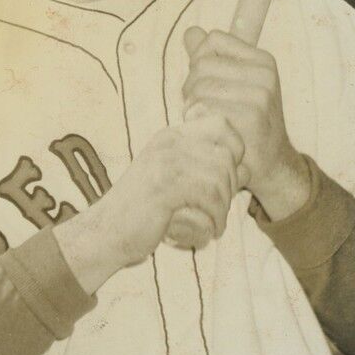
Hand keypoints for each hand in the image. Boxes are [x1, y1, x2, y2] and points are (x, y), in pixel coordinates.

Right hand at [56, 116, 242, 289]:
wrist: (107, 231)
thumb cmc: (145, 210)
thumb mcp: (177, 182)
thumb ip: (207, 171)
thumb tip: (247, 169)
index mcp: (171, 137)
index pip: (220, 123)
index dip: (235, 148)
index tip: (227, 177)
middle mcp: (169, 143)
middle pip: (226, 155)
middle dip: (231, 187)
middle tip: (219, 209)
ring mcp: (165, 163)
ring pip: (220, 179)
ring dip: (223, 208)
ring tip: (214, 223)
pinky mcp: (164, 186)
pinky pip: (209, 197)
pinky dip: (215, 220)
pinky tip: (209, 231)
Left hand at [182, 26, 309, 218]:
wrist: (272, 163)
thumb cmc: (247, 120)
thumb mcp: (236, 83)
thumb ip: (212, 57)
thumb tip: (191, 31)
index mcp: (263, 61)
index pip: (213, 39)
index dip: (200, 59)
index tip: (208, 81)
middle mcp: (264, 75)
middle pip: (201, 64)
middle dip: (193, 86)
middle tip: (206, 108)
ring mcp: (259, 96)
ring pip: (198, 87)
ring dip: (192, 106)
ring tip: (209, 121)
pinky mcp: (248, 118)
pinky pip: (203, 108)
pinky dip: (198, 121)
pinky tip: (212, 132)